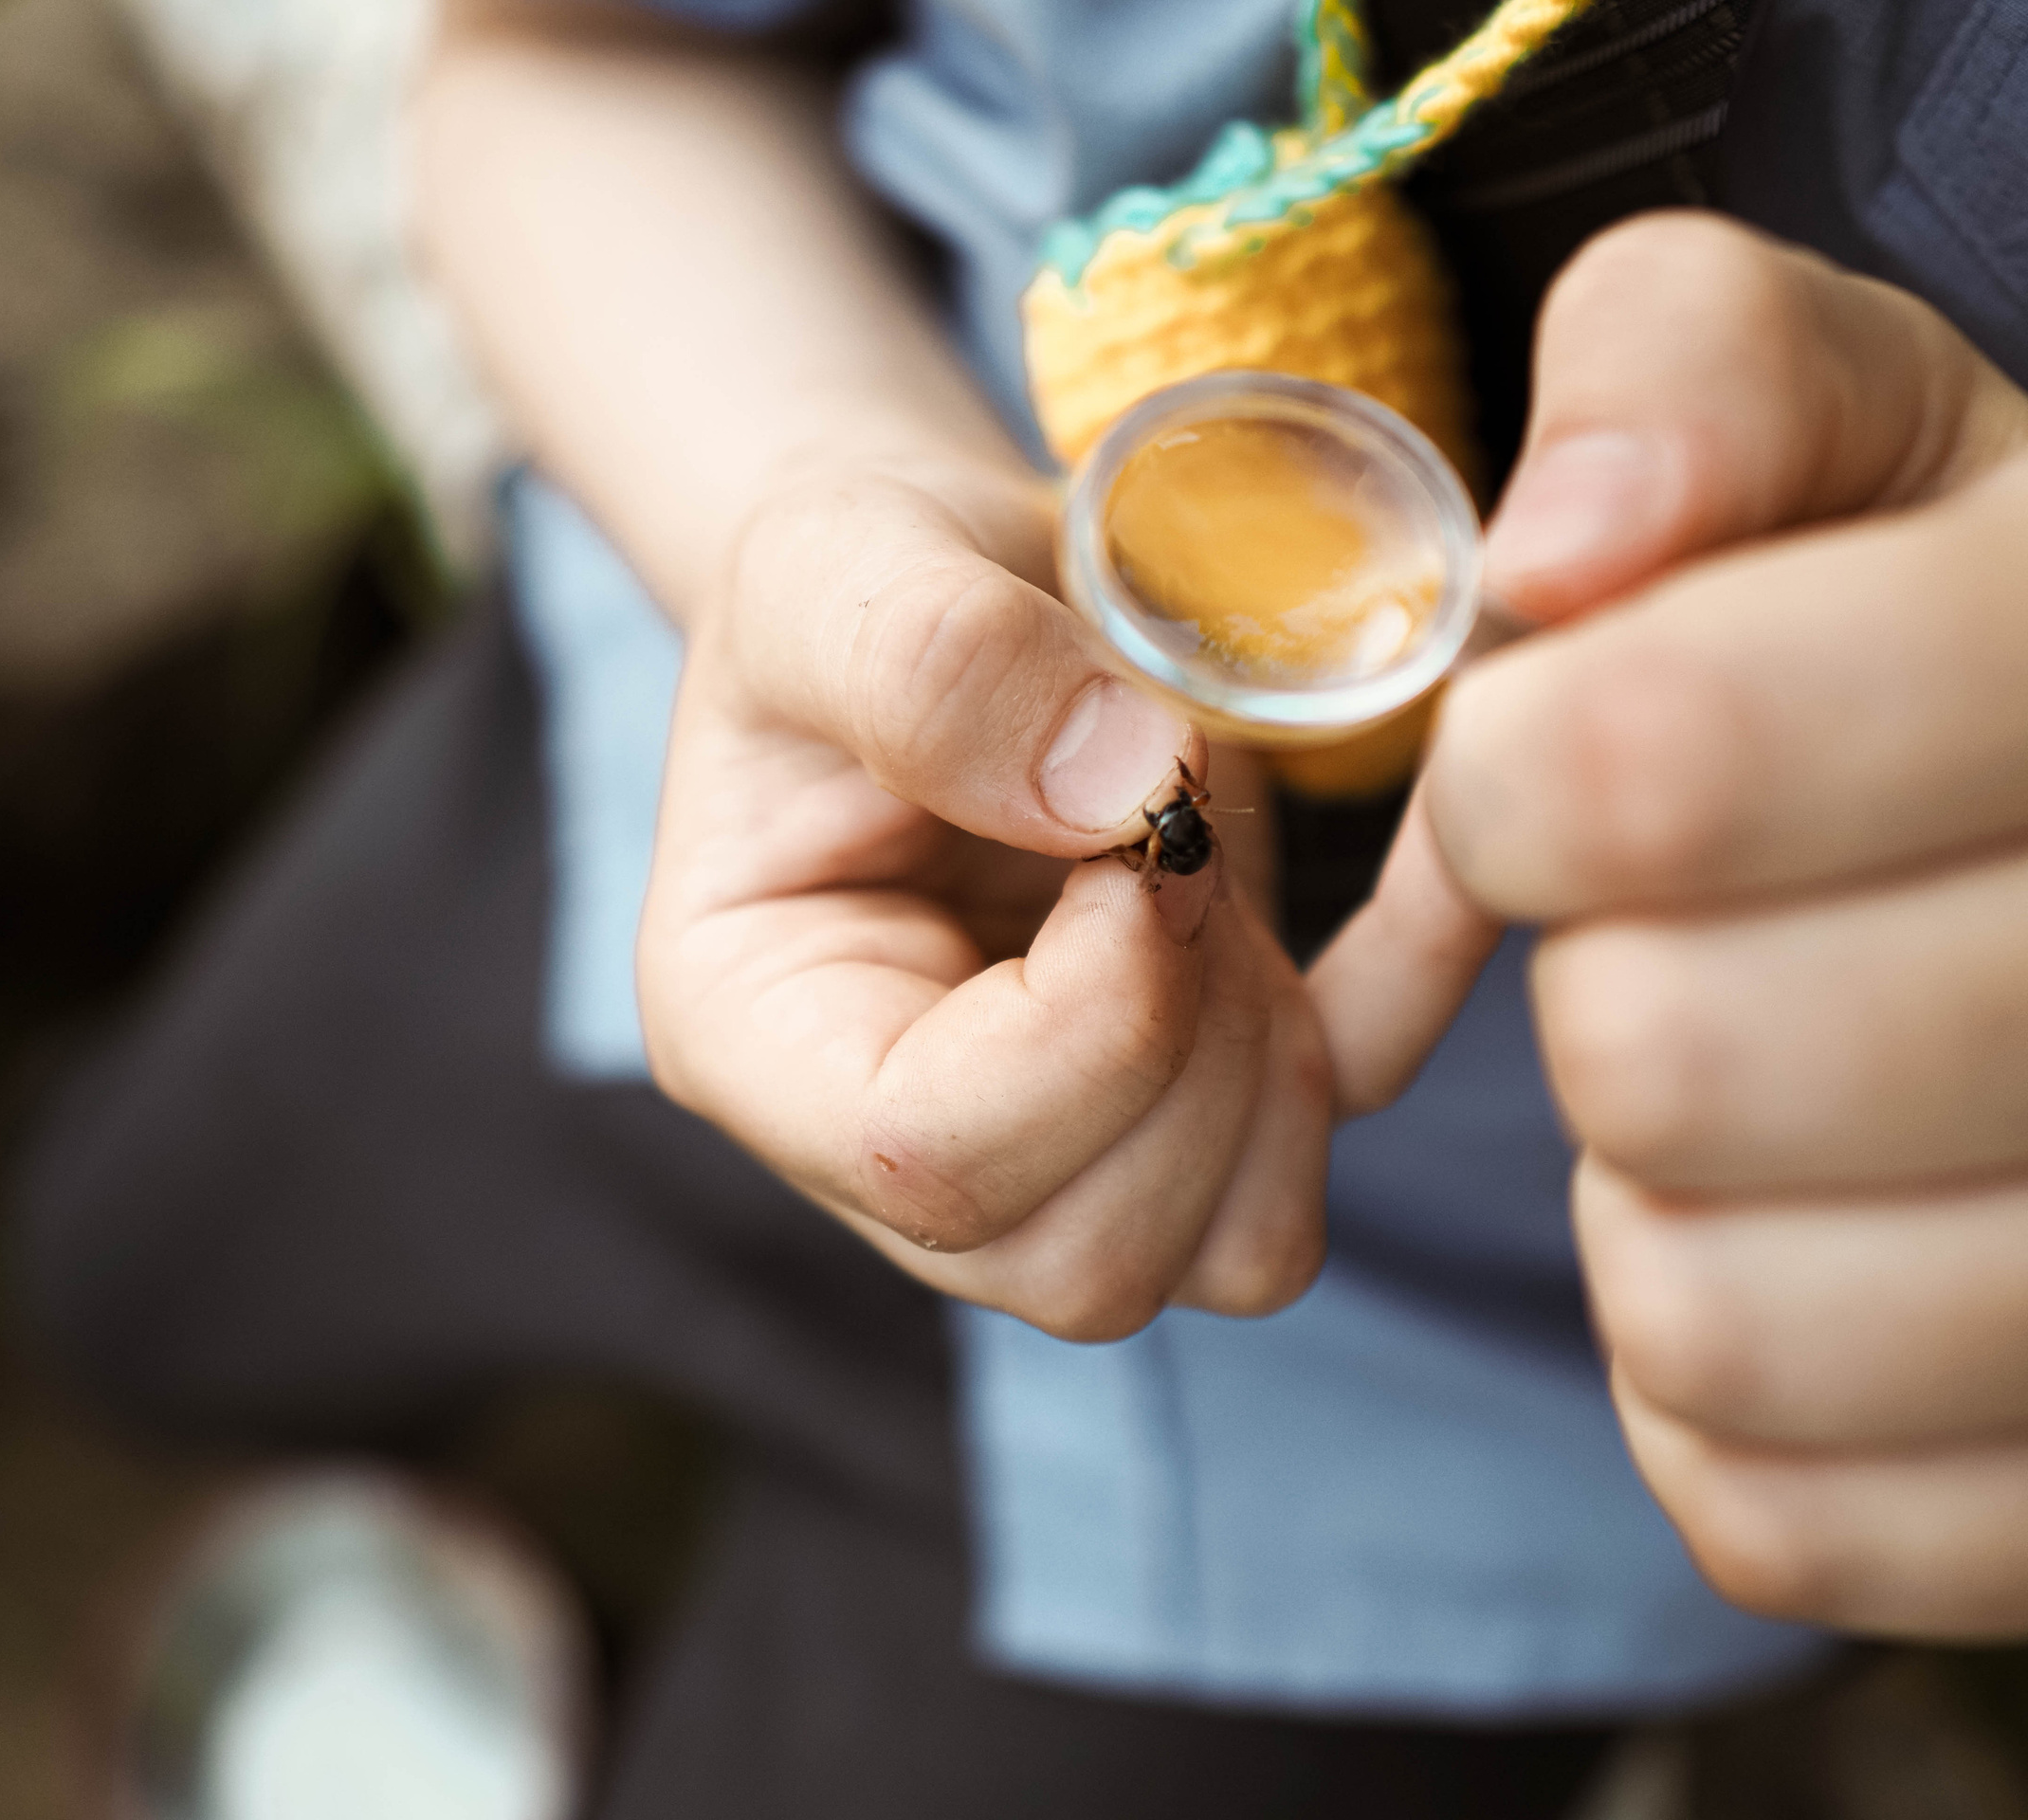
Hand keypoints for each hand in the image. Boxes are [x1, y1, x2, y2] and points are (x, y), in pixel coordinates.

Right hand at [636, 455, 1330, 1336]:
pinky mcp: (1202, 1089)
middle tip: (1177, 842)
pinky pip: (1345, 1135)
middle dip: (1196, 1051)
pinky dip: (1413, 999)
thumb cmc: (848, 576)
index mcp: (760, 1040)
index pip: (927, 1166)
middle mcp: (895, 1144)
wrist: (940, 580)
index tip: (1138, 840)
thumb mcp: (835, 563)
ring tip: (1209, 863)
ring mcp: (1060, 1144)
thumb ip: (937, 661)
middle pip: (1090, 1260)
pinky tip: (1433, 865)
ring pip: (1231, 1247)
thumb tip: (1128, 789)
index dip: (1088, 1028)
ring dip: (1281, 1053)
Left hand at [1345, 212, 2027, 1635]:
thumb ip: (1689, 375)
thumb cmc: (1953, 623)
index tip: (1558, 757)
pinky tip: (1807, 1240)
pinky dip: (1717, 1389)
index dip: (1518, 775)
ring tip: (1754, 1097)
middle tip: (1688, 937)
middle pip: (1668, 1060)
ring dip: (1651, 1203)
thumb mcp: (1861, 419)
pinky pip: (1770, 1507)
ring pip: (1712, 1321)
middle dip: (1597, 983)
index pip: (1654, 770)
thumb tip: (1559, 548)